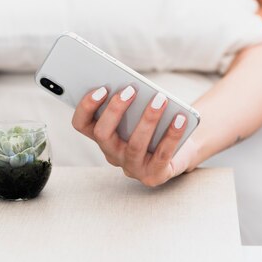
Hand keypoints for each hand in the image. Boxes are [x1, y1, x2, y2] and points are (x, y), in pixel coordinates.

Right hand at [72, 85, 199, 186]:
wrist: (179, 151)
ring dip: (148, 120)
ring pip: (134, 145)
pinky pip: (162, 155)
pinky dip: (172, 135)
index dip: (86, 107)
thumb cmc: (153, 125)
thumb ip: (130, 102)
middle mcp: (112, 154)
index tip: (102, 88)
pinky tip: (180, 118)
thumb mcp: (138, 113)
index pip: (81, 124)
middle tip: (130, 90)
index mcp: (103, 136)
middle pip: (102, 134)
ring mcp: (132, 168)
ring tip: (160, 100)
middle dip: (115, 109)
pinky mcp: (153, 176)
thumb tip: (132, 86)